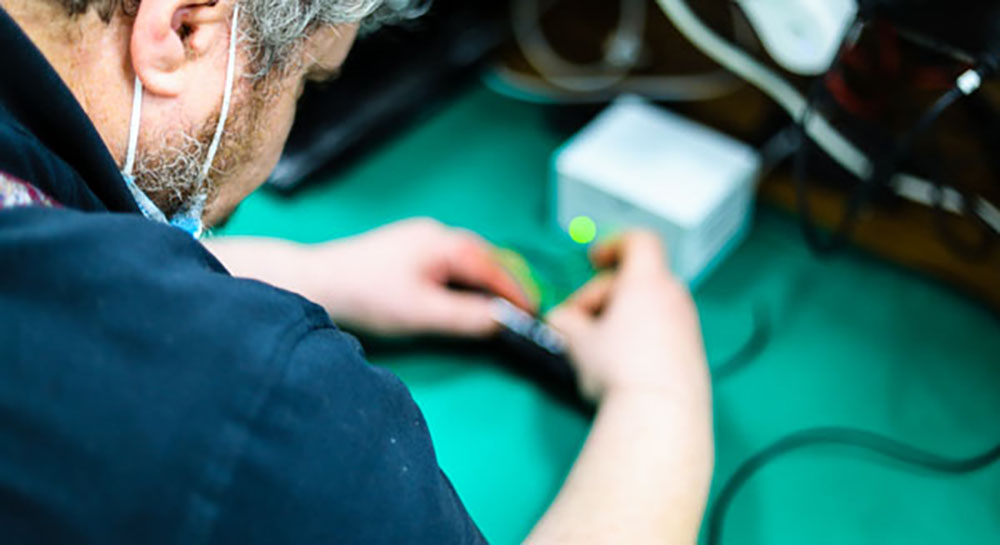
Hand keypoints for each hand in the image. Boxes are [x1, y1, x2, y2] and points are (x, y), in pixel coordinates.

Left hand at [288, 218, 533, 336]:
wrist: (317, 282)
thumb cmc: (366, 295)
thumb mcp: (422, 313)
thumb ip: (466, 318)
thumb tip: (502, 322)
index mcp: (444, 243)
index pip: (494, 268)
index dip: (517, 292)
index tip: (534, 313)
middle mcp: (436, 234)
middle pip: (486, 258)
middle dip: (507, 284)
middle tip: (524, 311)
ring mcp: (420, 239)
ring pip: (468, 259)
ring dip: (487, 281)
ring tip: (500, 307)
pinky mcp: (407, 250)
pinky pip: (450, 262)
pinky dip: (466, 279)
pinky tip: (464, 296)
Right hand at [546, 231, 709, 402]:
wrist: (662, 414)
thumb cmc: (617, 368)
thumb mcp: (577, 341)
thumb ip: (565, 321)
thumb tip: (560, 319)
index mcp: (646, 281)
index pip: (638, 241)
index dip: (614, 244)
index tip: (593, 260)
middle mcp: (673, 297)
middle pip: (638, 279)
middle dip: (604, 295)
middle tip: (577, 323)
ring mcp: (687, 326)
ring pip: (649, 307)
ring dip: (621, 318)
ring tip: (597, 349)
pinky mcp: (692, 355)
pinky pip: (662, 332)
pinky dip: (640, 337)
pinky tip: (622, 368)